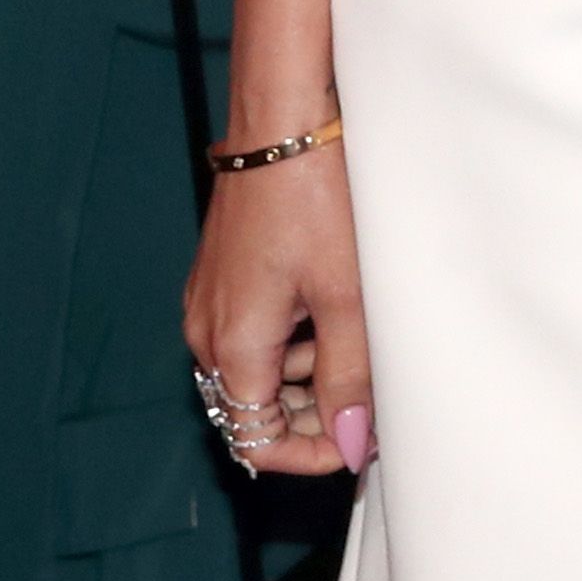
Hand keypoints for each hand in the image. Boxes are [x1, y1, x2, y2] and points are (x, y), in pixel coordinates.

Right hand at [183, 148, 371, 479]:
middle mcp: (208, 331)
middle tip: (373, 399)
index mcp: (232, 346)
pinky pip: (258, 332)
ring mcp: (213, 302)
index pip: (255, 440)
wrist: (285, 126)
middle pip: (255, 409)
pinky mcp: (226, 278)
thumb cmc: (314, 201)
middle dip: (314, 416)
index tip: (358, 442)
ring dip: (310, 377)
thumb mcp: (348, 299)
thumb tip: (350, 441)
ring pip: (260, 371)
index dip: (309, 454)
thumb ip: (350, 377)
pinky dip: (297, 340)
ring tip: (365, 348)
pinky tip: (339, 313)